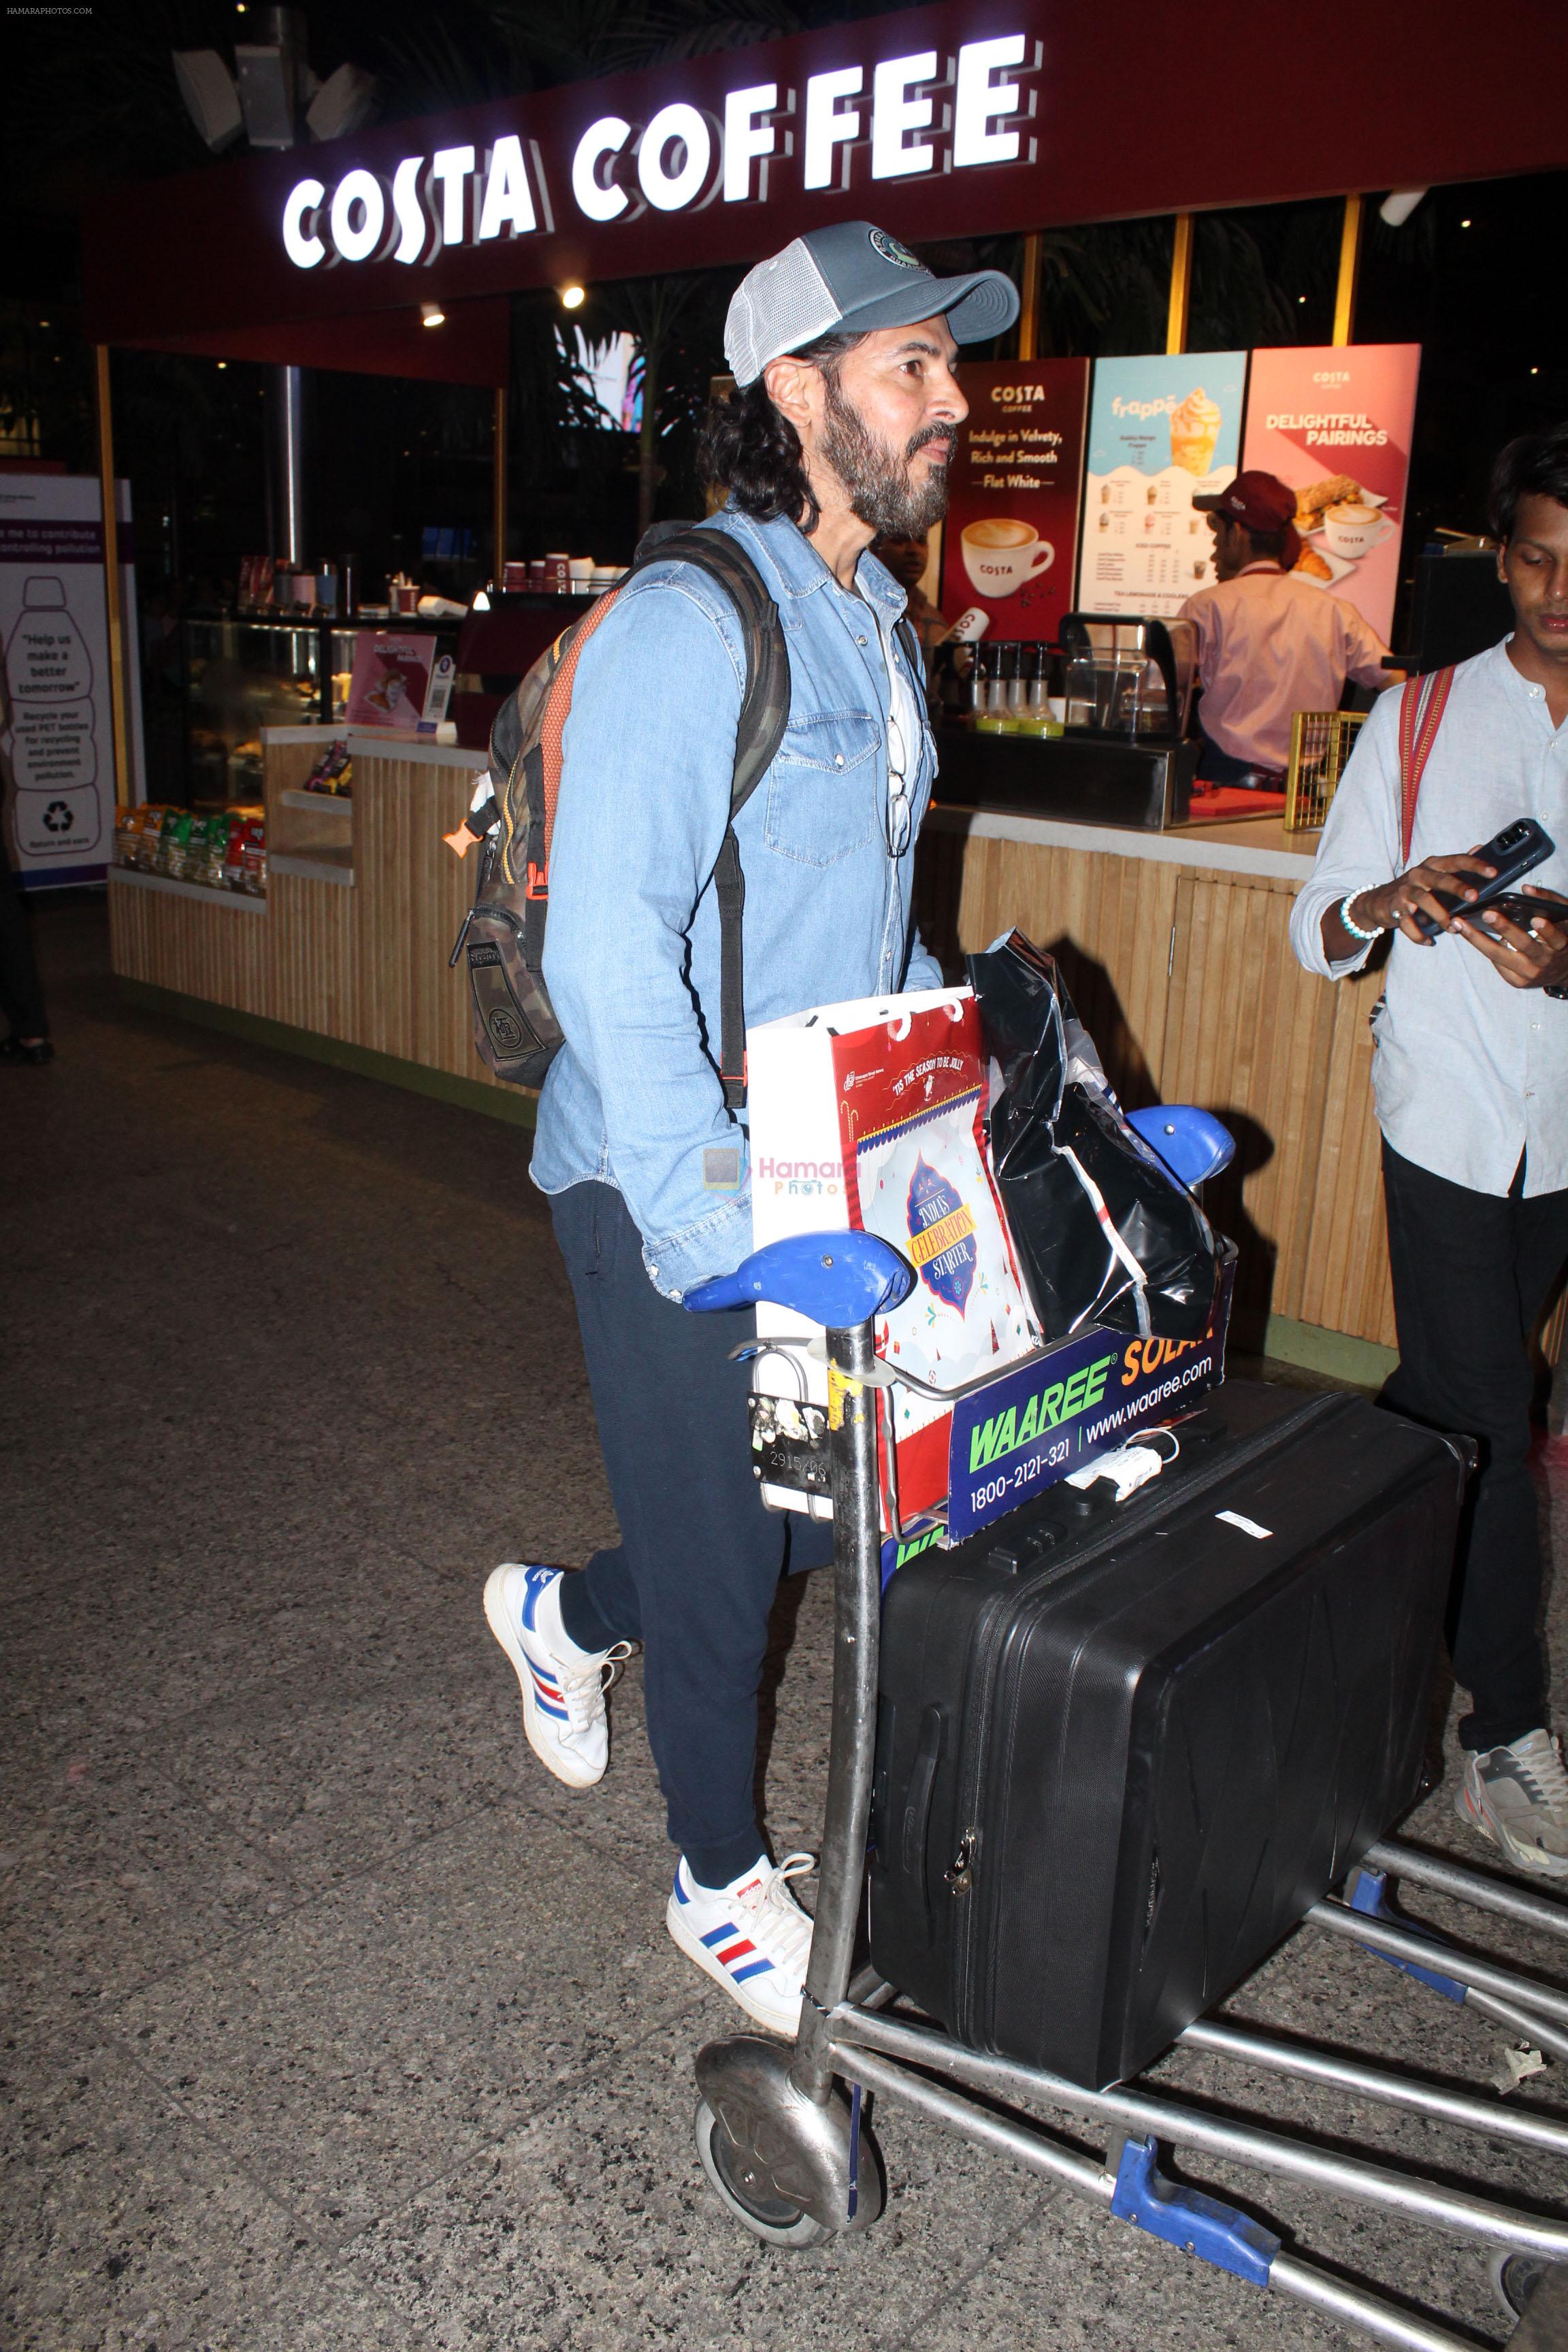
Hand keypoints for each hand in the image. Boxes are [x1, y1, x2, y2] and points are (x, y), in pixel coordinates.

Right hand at [1348, 849, 1495, 945]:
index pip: (1456, 860)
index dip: (1475, 865)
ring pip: (1424, 901)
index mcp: (1432, 865)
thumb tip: (1478, 847)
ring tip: (1453, 928)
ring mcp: (1405, 891)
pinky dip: (1418, 934)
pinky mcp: (1395, 908)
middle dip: (1457, 887)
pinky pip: (1407, 923)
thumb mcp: (1433, 872)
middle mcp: (1418, 875)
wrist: (1378, 901)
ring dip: (1440, 915)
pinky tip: (1429, 941)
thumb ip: (1456, 864)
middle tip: (1474, 897)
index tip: (1493, 872)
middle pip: (1440, 879)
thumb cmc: (1414, 887)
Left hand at [1453, 883, 1567, 990]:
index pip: (1555, 937)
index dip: (1546, 930)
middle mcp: (1545, 961)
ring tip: (1461, 925)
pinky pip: (1499, 966)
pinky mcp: (1519, 982)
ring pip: (1500, 957)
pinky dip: (1487, 950)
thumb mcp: (1563, 917)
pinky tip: (1472, 937)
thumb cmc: (1562, 938)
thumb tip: (1526, 888)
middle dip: (1504, 928)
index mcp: (1561, 944)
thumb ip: (1548, 901)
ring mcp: (1531, 974)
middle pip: (1523, 945)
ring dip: (1478, 940)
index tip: (1536, 919)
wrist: (1565, 971)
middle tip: (1487, 914)